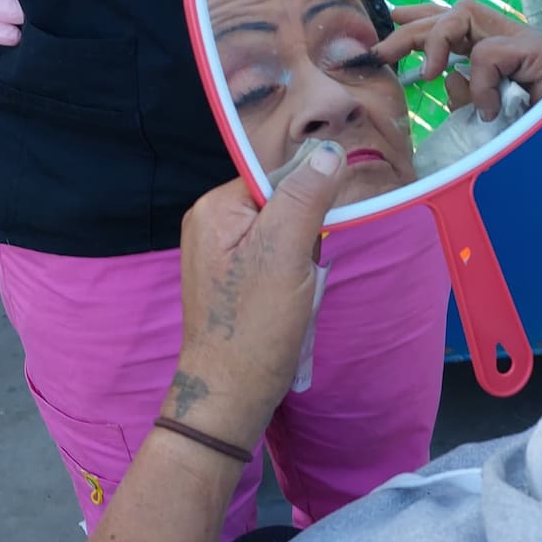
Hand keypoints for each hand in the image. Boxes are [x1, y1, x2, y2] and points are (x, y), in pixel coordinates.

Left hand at [169, 141, 345, 449]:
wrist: (233, 390)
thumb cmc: (257, 323)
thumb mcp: (287, 251)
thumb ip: (306, 196)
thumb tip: (329, 151)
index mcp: (215, 207)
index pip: (277, 178)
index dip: (306, 204)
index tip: (310, 239)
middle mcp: (211, 222)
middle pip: (282, 203)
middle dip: (304, 235)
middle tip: (299, 272)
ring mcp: (219, 252)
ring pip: (284, 233)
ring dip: (302, 259)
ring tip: (294, 290)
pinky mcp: (233, 278)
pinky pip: (276, 258)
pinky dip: (292, 276)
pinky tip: (289, 300)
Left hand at [373, 0, 541, 120]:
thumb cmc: (532, 139)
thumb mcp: (486, 118)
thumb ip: (466, 95)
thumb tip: (446, 78)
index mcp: (497, 49)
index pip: (452, 21)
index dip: (419, 17)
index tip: (389, 20)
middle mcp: (510, 37)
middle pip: (450, 12)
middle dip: (409, 28)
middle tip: (377, 50)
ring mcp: (525, 41)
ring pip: (462, 13)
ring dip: (436, 41)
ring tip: (427, 73)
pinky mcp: (538, 51)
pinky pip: (487, 54)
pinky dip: (479, 83)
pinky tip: (488, 110)